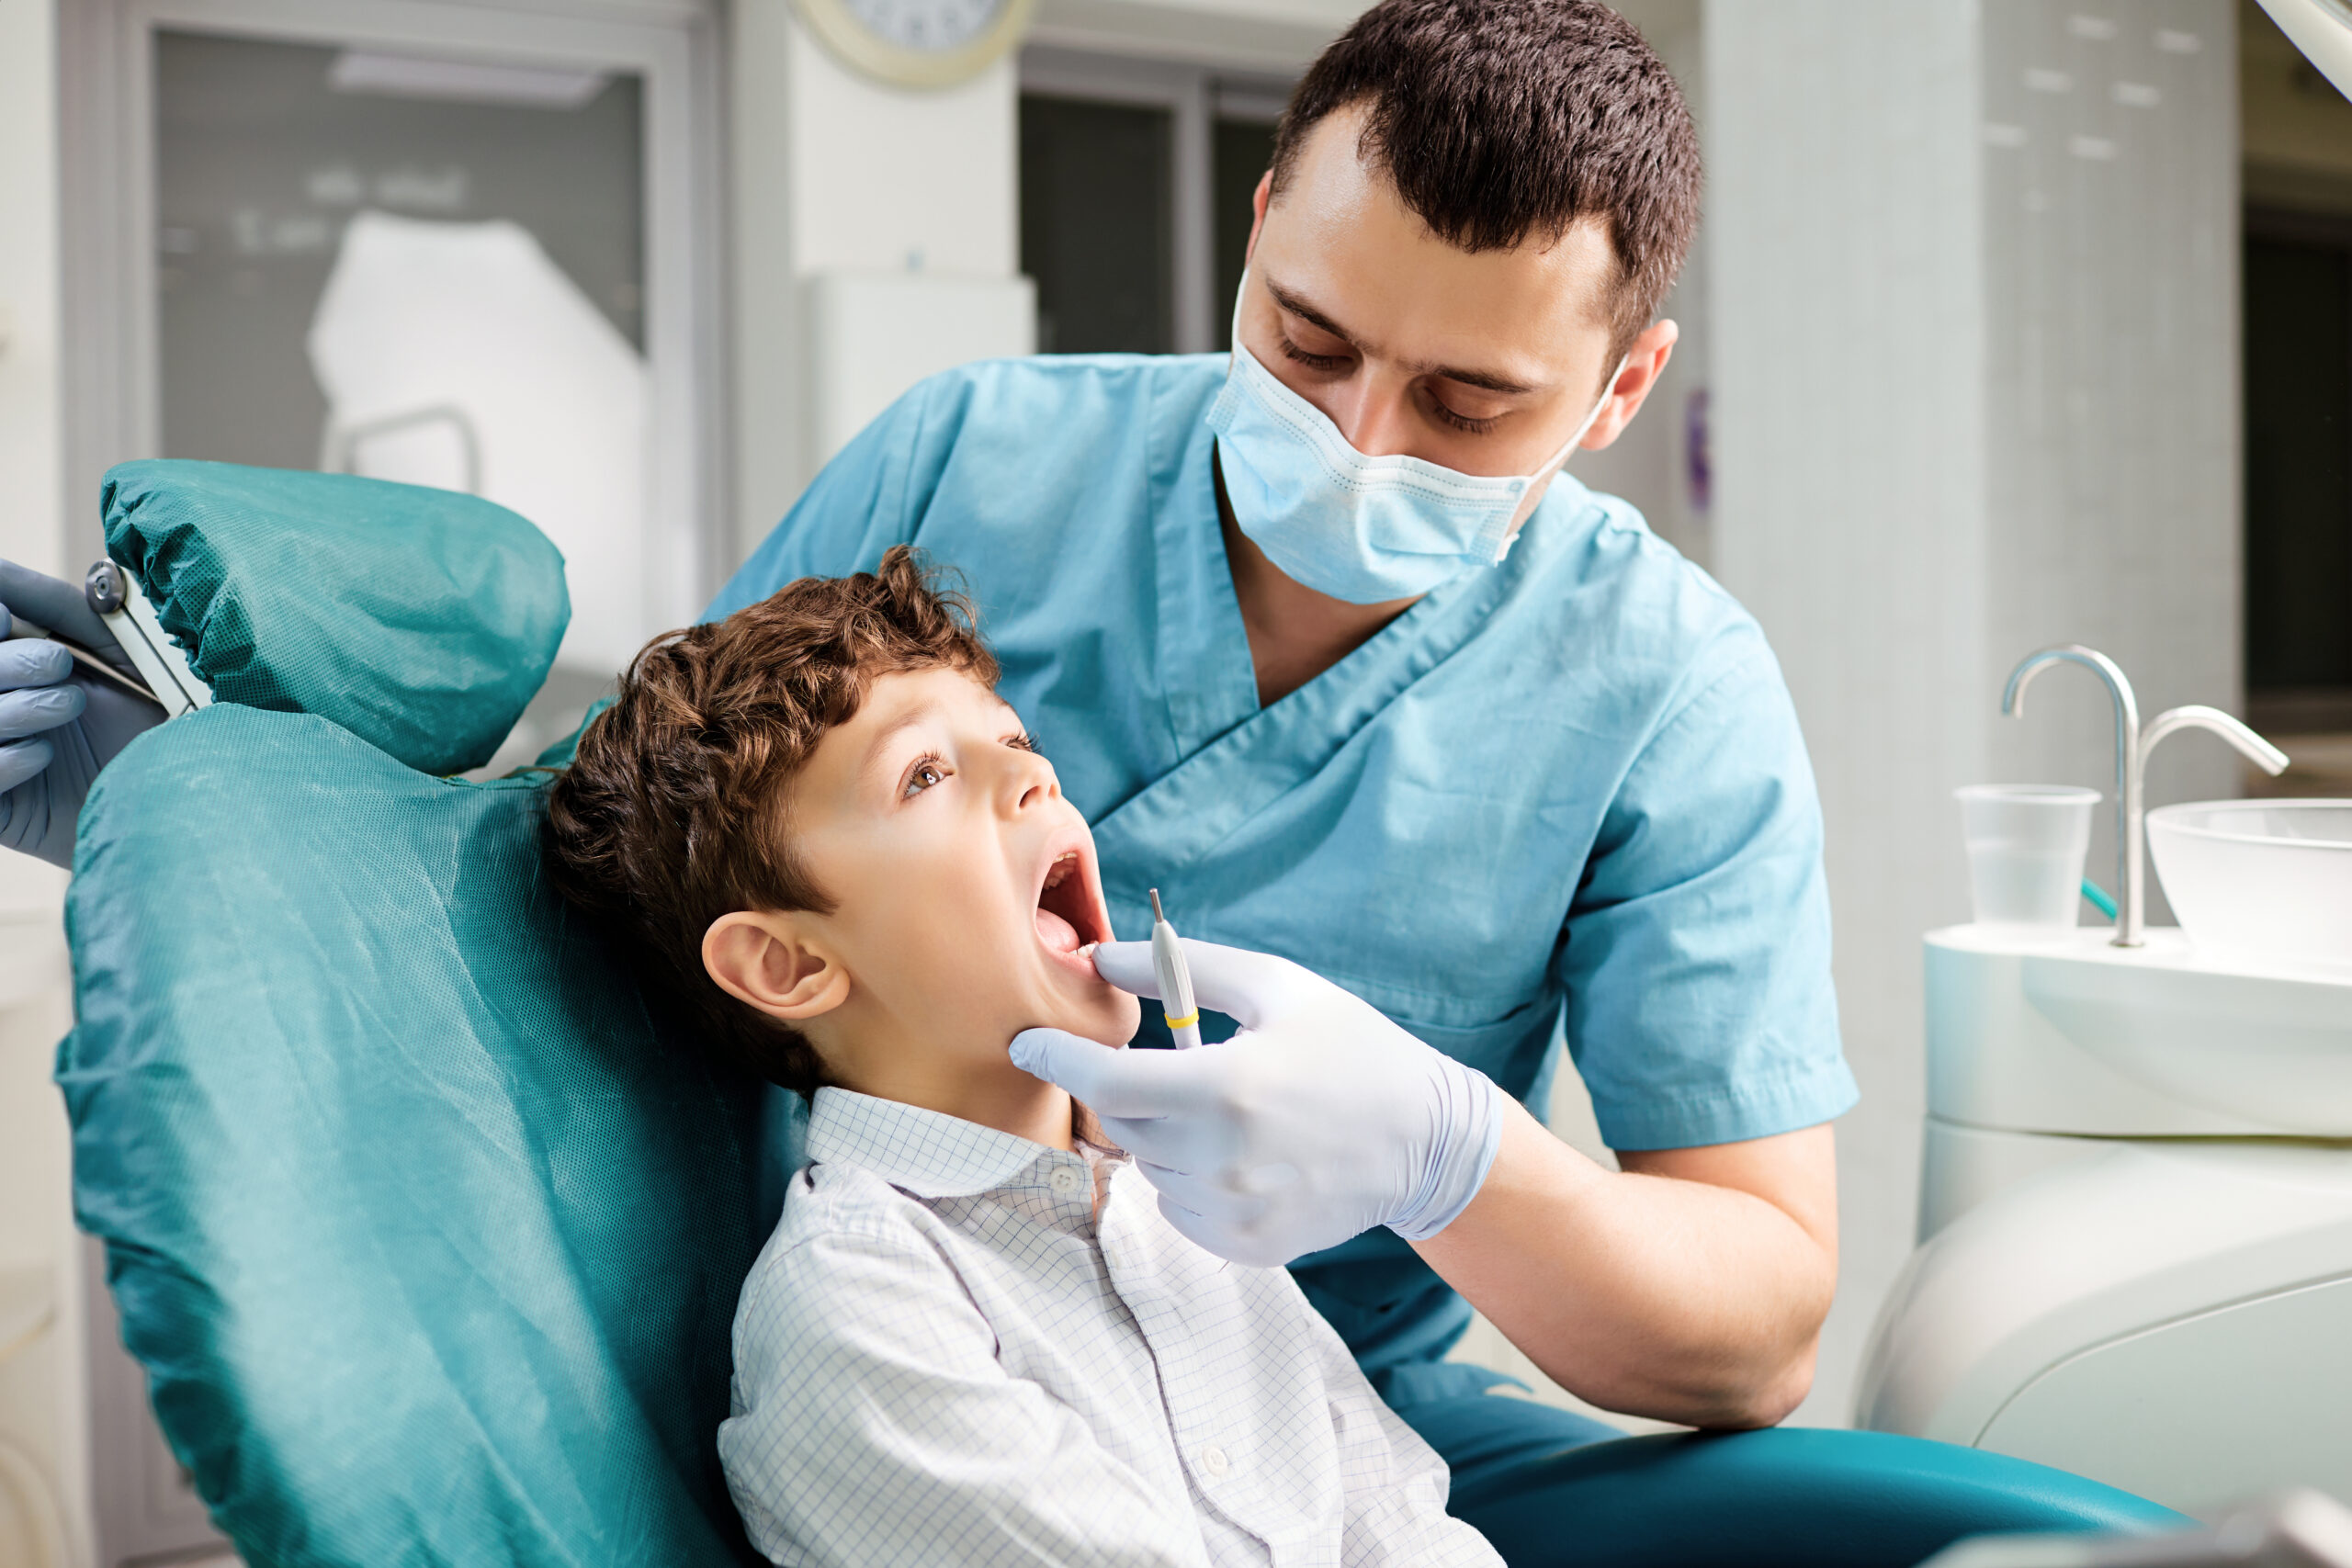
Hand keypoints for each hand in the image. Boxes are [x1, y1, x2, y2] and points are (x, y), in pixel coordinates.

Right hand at [0, 560, 163, 867]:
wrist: (188, 802)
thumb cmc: (160, 724)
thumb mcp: (123, 655)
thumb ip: (69, 610)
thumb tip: (3, 570)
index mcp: (14, 667)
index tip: (5, 618)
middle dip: (9, 660)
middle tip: (60, 668)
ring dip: (18, 706)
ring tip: (70, 708)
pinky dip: (6, 760)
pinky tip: (46, 758)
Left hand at [1009, 938, 1501, 1266]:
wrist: (1425, 1140)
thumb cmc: (1348, 1048)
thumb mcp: (1275, 987)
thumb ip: (1180, 969)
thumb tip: (1100, 958)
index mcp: (1226, 1088)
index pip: (1105, 1082)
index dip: (1056, 1059)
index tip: (1027, 1042)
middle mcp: (1223, 1160)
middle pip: (1121, 1124)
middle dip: (1129, 1090)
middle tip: (1180, 1067)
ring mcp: (1234, 1212)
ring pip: (1149, 1167)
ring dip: (1165, 1134)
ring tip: (1232, 1111)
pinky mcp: (1245, 1246)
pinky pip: (1178, 1209)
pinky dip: (1191, 1178)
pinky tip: (1245, 1154)